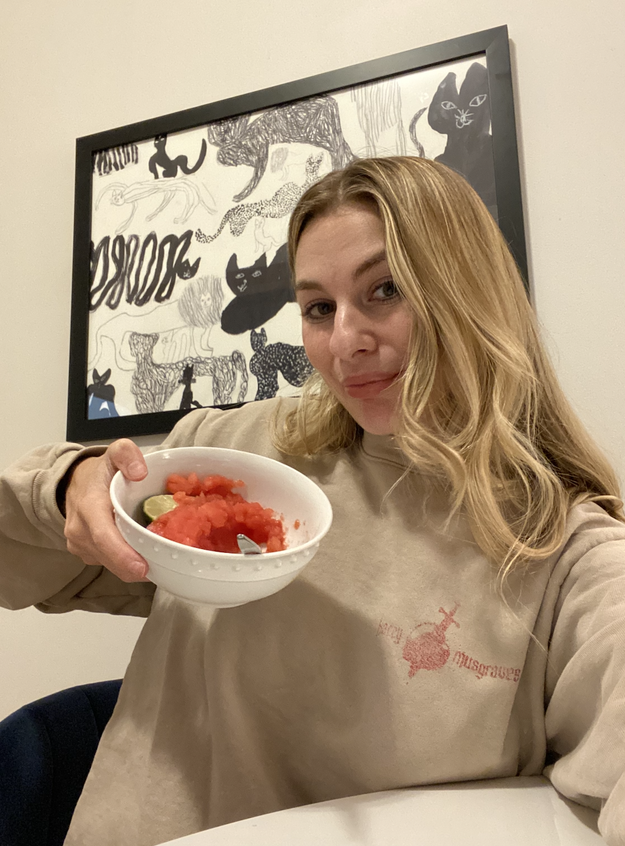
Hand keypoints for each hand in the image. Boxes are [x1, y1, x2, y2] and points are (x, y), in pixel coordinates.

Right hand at [64, 439, 149, 581]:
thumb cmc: (101, 472)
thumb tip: (139, 472)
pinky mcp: (84, 552)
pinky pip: (106, 563)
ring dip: (130, 567)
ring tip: (155, 560)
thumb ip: (127, 454)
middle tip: (162, 568)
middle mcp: (79, 529)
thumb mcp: (116, 452)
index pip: (103, 536)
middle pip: (108, 557)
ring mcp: (79, 544)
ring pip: (108, 565)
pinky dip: (124, 563)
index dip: (122, 555)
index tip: (142, 567)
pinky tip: (141, 555)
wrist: (76, 481)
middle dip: (133, 568)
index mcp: (89, 506)